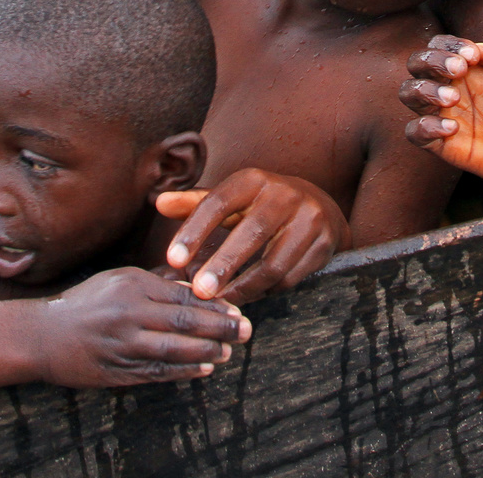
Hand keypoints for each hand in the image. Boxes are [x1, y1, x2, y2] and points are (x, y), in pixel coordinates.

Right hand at [31, 267, 248, 387]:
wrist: (43, 335)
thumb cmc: (87, 302)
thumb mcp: (119, 280)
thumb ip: (157, 282)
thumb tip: (197, 282)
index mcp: (132, 286)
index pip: (182, 295)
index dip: (213, 304)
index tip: (237, 309)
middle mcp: (128, 314)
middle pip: (183, 321)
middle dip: (219, 327)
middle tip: (246, 329)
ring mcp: (122, 344)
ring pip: (173, 349)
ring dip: (206, 351)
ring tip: (229, 351)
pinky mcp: (116, 370)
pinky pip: (156, 372)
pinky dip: (183, 372)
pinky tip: (205, 368)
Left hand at [155, 170, 350, 304]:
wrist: (323, 208)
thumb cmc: (263, 205)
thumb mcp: (233, 199)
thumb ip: (196, 203)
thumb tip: (158, 202)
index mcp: (254, 180)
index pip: (218, 202)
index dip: (194, 231)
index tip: (172, 259)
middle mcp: (285, 194)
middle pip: (251, 232)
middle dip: (223, 265)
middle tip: (197, 292)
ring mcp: (309, 219)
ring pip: (274, 262)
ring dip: (244, 287)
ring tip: (220, 301)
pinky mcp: (325, 244)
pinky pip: (292, 277)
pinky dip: (266, 291)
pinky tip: (248, 297)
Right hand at [399, 36, 482, 200]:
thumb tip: (479, 47)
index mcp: (475, 69)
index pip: (443, 45)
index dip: (450, 44)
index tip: (471, 56)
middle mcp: (456, 88)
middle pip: (417, 63)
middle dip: (431, 60)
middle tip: (458, 70)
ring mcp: (448, 115)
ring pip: (409, 93)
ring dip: (424, 89)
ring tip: (453, 98)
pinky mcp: (446, 145)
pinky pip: (415, 132)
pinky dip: (425, 126)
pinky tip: (452, 128)